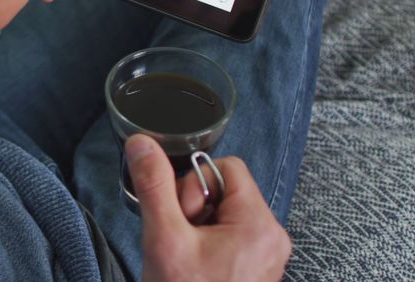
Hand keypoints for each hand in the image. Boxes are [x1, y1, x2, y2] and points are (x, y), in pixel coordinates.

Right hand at [125, 135, 291, 281]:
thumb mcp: (164, 239)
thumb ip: (153, 186)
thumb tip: (143, 144)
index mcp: (259, 225)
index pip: (227, 167)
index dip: (194, 183)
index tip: (180, 215)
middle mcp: (272, 238)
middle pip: (226, 189)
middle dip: (193, 206)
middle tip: (180, 239)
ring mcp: (266, 256)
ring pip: (224, 212)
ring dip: (196, 226)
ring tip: (185, 257)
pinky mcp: (256, 269)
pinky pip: (229, 235)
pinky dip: (205, 243)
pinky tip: (192, 267)